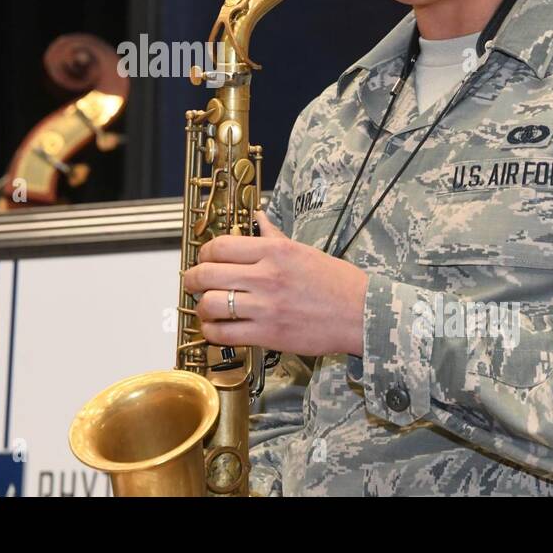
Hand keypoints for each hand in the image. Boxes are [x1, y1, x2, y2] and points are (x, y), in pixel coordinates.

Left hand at [182, 209, 368, 356]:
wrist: (361, 313)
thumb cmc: (336, 282)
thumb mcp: (303, 250)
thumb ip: (273, 236)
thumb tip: (258, 218)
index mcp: (274, 252)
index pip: (220, 246)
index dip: (203, 254)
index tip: (204, 260)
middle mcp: (266, 276)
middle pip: (206, 274)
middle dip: (191, 280)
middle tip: (193, 284)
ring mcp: (265, 306)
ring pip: (210, 305)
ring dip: (201, 308)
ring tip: (206, 309)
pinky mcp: (268, 334)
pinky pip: (225, 334)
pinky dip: (212, 332)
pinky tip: (216, 328)